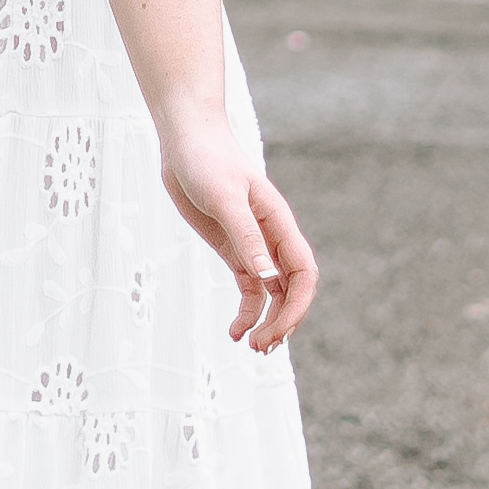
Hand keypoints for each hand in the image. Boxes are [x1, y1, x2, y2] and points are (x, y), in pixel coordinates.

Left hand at [157, 110, 315, 351]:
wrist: (185, 140)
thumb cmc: (208, 160)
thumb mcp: (225, 198)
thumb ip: (246, 237)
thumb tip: (268, 278)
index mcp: (279, 222)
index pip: (303, 273)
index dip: (298, 306)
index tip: (279, 331)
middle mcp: (271, 237)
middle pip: (292, 289)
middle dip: (284, 321)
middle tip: (261, 348)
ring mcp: (252, 244)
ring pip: (273, 293)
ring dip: (267, 321)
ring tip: (252, 347)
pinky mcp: (232, 248)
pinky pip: (249, 287)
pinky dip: (246, 311)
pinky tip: (234, 331)